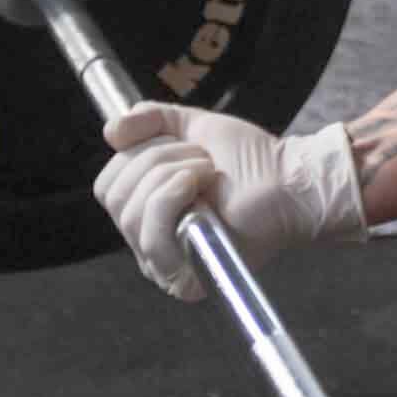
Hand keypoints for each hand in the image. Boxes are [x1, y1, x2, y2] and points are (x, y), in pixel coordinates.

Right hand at [93, 106, 362, 299]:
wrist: (288, 177)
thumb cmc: (247, 159)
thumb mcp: (188, 126)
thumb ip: (148, 120)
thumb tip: (110, 131)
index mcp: (146, 212)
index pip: (108, 187)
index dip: (135, 155)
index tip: (180, 144)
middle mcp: (149, 242)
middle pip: (115, 197)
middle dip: (155, 160)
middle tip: (200, 158)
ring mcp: (167, 263)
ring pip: (130, 214)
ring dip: (168, 175)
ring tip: (206, 170)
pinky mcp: (187, 276)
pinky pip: (151, 237)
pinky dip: (170, 199)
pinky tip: (198, 185)